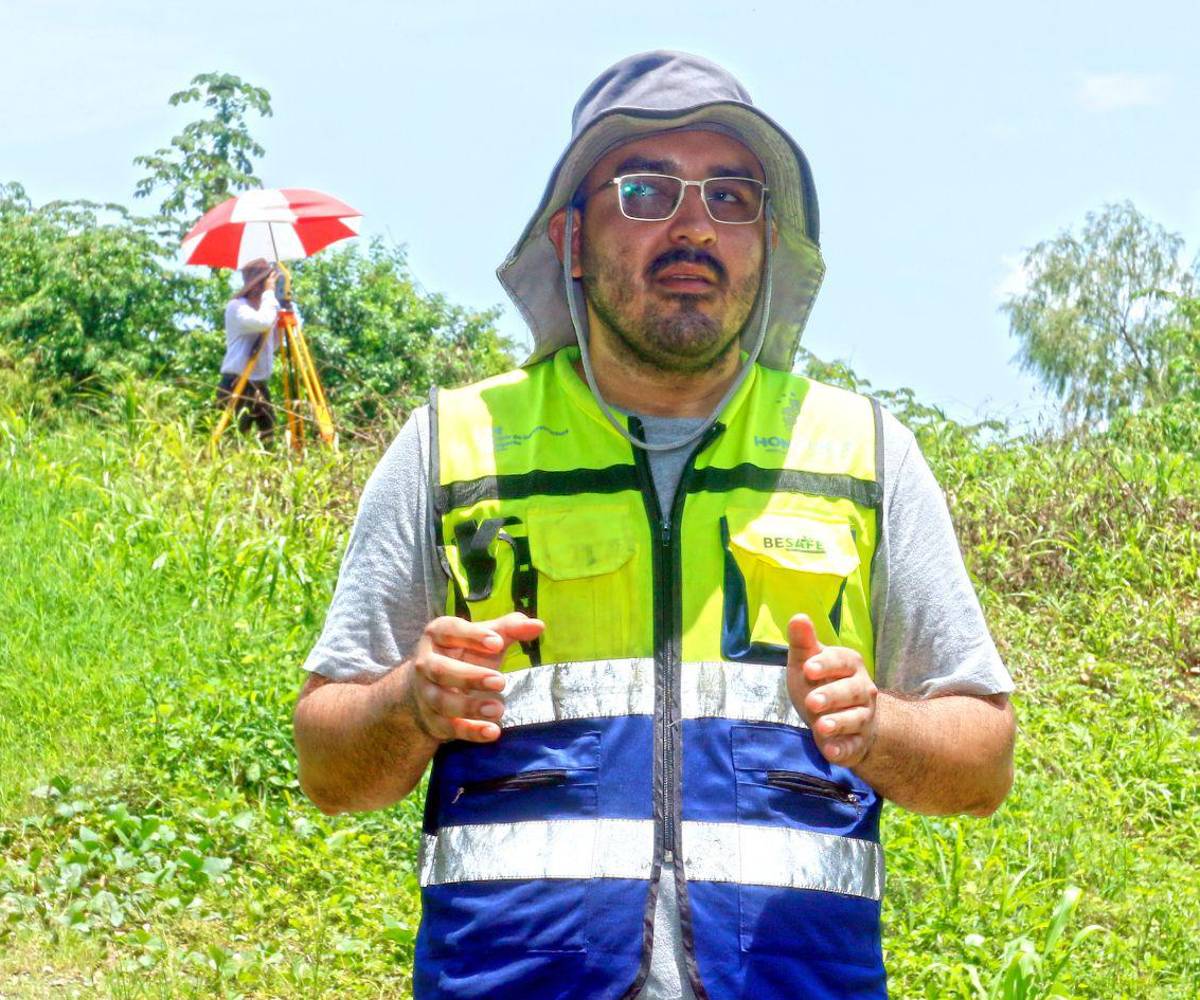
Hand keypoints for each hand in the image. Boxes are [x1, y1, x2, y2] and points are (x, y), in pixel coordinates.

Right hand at [406, 612, 543, 743]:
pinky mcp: (434, 720)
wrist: (429, 689)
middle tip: (501, 681)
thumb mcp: (483, 638)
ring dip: (470, 707)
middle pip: (441, 670)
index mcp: (437, 635)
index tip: (498, 643)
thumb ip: (509, 629)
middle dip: (470, 676)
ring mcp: (427, 694)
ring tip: (499, 709)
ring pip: (443, 702)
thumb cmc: (463, 655)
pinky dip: (471, 731)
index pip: (449, 631)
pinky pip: (450, 728)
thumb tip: (538, 625)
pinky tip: (492, 732)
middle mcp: (426, 664)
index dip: (472, 636)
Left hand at [786, 614, 877, 766]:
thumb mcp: (807, 663)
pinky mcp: (857, 743)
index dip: (825, 664)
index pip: (842, 661)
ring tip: (821, 726)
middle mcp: (862, 690)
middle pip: (851, 691)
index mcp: (850, 665)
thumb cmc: (820, 684)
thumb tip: (798, 617)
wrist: (840, 721)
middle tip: (812, 702)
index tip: (807, 669)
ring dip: (839, 723)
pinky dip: (843, 750)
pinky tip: (830, 752)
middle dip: (832, 696)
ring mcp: (863, 717)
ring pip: (855, 719)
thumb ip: (803, 643)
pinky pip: (853, 747)